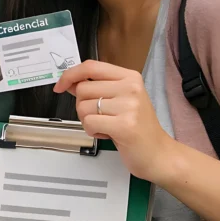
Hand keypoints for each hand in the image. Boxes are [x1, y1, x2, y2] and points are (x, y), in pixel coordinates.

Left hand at [54, 60, 179, 183]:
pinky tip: (107, 134)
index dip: (70, 75)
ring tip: (107, 126)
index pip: (91, 66)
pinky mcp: (124, 125)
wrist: (159, 154)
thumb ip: (96, 88)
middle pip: (82, 89)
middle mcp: (130, 88)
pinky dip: (92, 131)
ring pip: (83, 107)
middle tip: (100, 117)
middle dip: (82, 106)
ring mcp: (129, 106)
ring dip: (88, 121)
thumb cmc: (137, 128)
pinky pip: (89, 122)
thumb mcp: (120, 100)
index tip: (60, 86)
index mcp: (129, 77)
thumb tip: (70, 82)